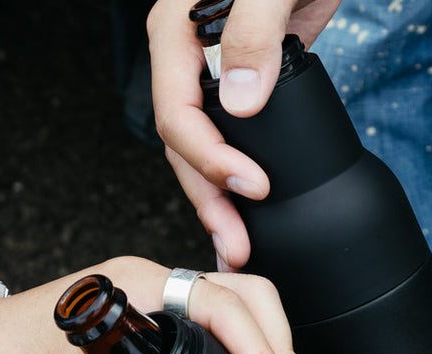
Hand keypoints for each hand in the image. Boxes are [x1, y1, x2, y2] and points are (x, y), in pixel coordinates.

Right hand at [148, 0, 341, 269]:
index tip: (251, 187)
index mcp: (178, 29)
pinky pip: (231, 139)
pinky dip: (237, 177)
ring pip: (203, 148)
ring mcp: (216, 71)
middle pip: (184, 143)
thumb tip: (240, 100)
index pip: (177, 112)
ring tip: (238, 247)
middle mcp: (188, 55)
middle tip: (237, 245)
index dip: (211, 159)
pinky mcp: (248, 81)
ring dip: (219, 201)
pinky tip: (247, 212)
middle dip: (210, 199)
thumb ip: (254, 31)